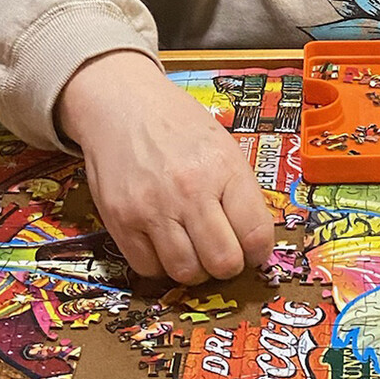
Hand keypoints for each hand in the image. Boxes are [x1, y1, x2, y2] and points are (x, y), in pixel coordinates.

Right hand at [57, 51, 274, 285]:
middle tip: (224, 254)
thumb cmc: (178, 125)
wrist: (123, 106)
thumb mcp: (223, 145)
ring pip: (185, 272)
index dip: (259, 251)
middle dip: (228, 265)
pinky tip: (165, 245)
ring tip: (195, 251)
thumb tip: (255, 239)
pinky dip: (161, 265)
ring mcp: (152, 208)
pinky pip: (148, 268)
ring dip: (195, 270)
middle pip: (222, 261)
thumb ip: (239, 191)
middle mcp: (190, 191)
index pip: (255, 233)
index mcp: (224, 168)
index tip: (254, 250)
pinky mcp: (120, 221)